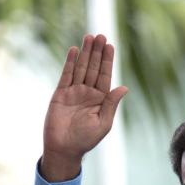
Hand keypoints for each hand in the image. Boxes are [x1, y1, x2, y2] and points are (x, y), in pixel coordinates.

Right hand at [41, 33, 127, 181]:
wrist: (63, 149)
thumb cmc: (85, 140)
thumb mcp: (103, 123)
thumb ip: (111, 105)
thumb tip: (124, 88)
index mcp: (100, 100)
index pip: (105, 76)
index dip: (108, 61)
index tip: (110, 46)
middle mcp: (88, 93)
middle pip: (94, 68)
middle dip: (97, 52)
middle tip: (101, 35)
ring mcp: (74, 92)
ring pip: (81, 68)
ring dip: (85, 53)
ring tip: (89, 37)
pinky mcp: (60, 94)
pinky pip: (66, 75)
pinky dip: (70, 63)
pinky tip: (74, 50)